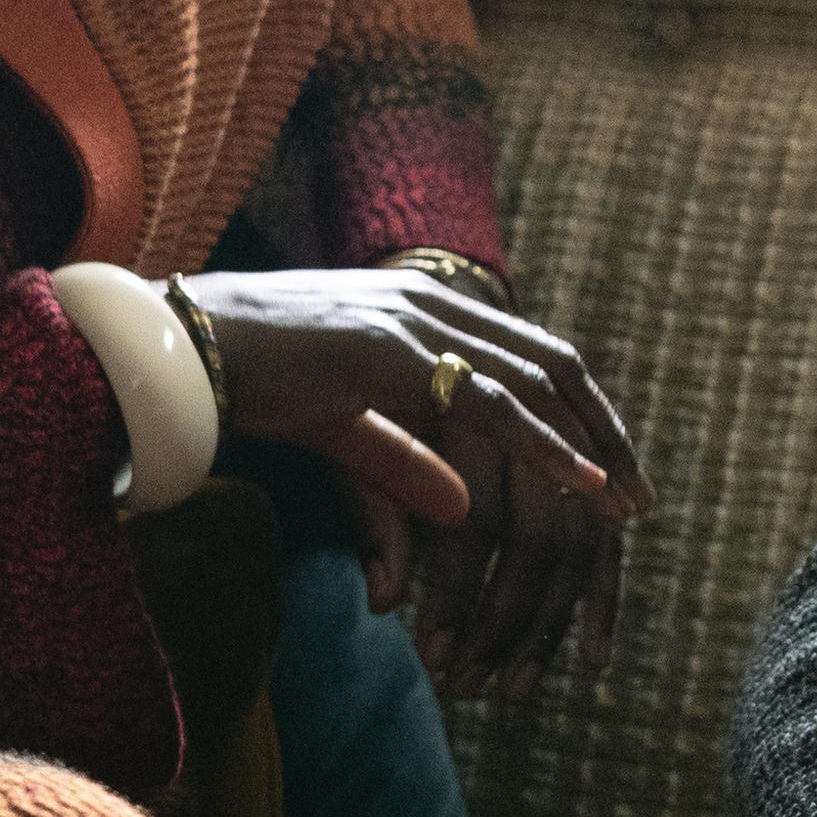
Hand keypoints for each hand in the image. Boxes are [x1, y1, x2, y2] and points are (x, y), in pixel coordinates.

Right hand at [188, 269, 653, 687]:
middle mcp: (430, 303)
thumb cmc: (247, 383)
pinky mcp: (386, 350)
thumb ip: (405, 463)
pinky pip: (483, 403)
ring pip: (530, 384)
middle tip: (643, 500)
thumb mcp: (343, 430)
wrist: (173, 346)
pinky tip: (579, 483)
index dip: (581, 412)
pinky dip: (541, 445)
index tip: (616, 471)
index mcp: (424, 309)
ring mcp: (410, 321)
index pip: (531, 355)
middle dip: (604, 431)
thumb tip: (460, 513)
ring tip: (625, 505)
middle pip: (552, 366)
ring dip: (586, 446)